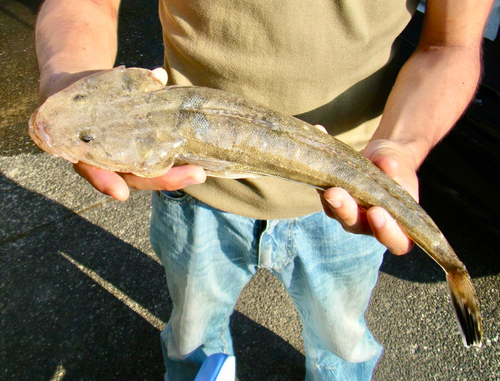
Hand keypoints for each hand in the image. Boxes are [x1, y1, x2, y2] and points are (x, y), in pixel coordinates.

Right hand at [43, 67, 205, 200]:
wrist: (77, 92)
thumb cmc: (80, 92)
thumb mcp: (90, 84)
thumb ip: (120, 81)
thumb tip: (159, 76)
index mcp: (83, 150)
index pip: (94, 170)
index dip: (105, 181)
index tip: (120, 193)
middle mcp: (103, 162)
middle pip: (133, 178)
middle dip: (164, 178)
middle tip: (196, 174)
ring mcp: (121, 162)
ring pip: (147, 176)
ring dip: (174, 175)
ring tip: (199, 173)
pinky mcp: (136, 157)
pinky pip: (156, 166)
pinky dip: (175, 165)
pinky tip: (197, 165)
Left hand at [320, 137, 419, 254]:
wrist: (380, 159)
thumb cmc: (396, 166)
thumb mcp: (398, 160)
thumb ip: (393, 164)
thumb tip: (388, 164)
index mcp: (400, 223)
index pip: (398, 241)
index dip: (387, 232)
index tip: (376, 212)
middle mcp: (373, 225)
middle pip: (359, 227)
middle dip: (348, 212)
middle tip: (337, 196)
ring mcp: (352, 217)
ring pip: (339, 215)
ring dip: (332, 202)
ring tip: (329, 189)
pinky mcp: (335, 206)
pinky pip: (327, 201)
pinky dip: (323, 188)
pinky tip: (324, 174)